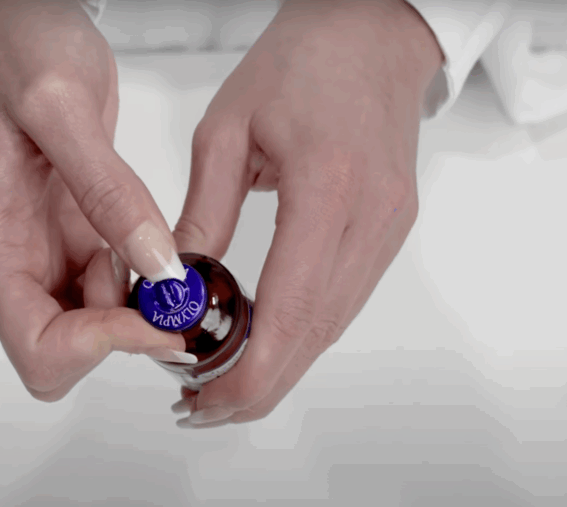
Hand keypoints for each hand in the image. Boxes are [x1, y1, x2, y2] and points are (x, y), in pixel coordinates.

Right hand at [0, 0, 192, 401]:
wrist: (12, 20)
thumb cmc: (17, 48)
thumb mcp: (63, 108)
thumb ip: (109, 192)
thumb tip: (156, 267)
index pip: (37, 346)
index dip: (101, 344)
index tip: (157, 312)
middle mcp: (11, 261)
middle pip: (63, 350)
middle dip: (122, 328)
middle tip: (165, 276)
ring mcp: (41, 252)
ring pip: (92, 325)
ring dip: (136, 303)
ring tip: (156, 237)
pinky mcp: (70, 235)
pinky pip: (110, 285)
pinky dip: (141, 276)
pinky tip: (152, 233)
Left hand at [170, 0, 442, 425]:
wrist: (371, 31)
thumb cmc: (301, 60)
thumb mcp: (226, 130)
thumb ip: (201, 212)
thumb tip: (175, 282)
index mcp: (327, 188)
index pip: (291, 308)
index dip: (250, 369)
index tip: (207, 397)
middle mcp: (371, 217)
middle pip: (316, 334)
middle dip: (259, 384)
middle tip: (204, 408)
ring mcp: (389, 226)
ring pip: (333, 324)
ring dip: (280, 364)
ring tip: (222, 384)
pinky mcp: (391, 227)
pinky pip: (344, 297)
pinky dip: (302, 331)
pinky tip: (264, 340)